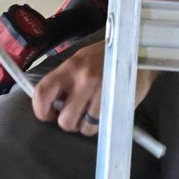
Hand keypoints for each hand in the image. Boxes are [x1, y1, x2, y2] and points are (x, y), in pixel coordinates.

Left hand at [32, 42, 156, 136]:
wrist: (137, 50)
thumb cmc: (106, 57)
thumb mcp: (80, 60)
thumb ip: (65, 80)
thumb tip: (52, 103)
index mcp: (70, 67)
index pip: (42, 93)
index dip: (41, 110)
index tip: (49, 113)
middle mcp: (84, 80)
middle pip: (65, 120)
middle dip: (69, 122)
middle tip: (76, 113)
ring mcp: (102, 93)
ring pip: (84, 127)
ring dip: (87, 124)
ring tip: (94, 111)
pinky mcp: (117, 103)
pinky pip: (101, 127)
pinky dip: (101, 124)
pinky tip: (105, 111)